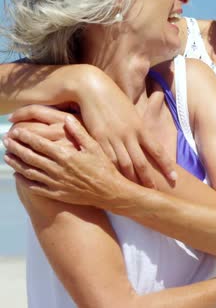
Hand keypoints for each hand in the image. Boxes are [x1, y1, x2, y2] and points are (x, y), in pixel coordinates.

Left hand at [4, 115, 127, 209]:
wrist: (109, 192)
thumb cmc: (104, 168)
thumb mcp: (95, 147)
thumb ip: (79, 132)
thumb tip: (66, 118)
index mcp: (65, 156)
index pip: (39, 144)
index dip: (25, 137)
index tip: (15, 131)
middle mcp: (57, 169)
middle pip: (30, 157)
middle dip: (15, 147)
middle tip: (5, 140)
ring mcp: (55, 183)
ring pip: (29, 172)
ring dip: (16, 163)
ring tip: (6, 156)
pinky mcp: (57, 194)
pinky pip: (35, 187)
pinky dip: (24, 181)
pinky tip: (18, 175)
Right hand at [9, 81, 176, 187]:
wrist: (92, 88)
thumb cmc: (114, 100)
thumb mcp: (131, 112)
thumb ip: (140, 125)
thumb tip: (147, 135)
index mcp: (140, 127)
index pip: (157, 150)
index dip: (166, 165)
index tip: (175, 178)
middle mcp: (129, 134)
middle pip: (142, 162)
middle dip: (149, 179)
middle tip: (156, 193)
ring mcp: (113, 137)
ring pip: (125, 164)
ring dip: (131, 180)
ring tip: (136, 194)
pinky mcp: (97, 139)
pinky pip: (106, 159)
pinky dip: (112, 172)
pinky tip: (114, 182)